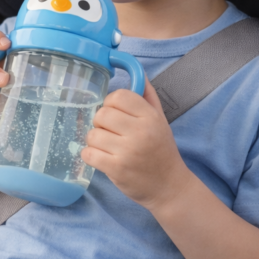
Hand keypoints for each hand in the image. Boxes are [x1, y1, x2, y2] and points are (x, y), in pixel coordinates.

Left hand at [82, 79, 191, 210]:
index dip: (111, 104)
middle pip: (102, 114)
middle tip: (112, 134)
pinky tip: (102, 159)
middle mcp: (140, 132)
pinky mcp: (116, 168)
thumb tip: (138, 72)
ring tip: (109, 148)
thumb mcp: (160, 120)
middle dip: (101, 124)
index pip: (118, 96)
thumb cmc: (161, 151)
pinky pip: (88, 153)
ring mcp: (128, 151)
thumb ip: (148, 96)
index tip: (117, 116)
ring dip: (96, 142)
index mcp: (150, 117)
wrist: (170, 187)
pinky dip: (90, 156)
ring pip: (92, 134)